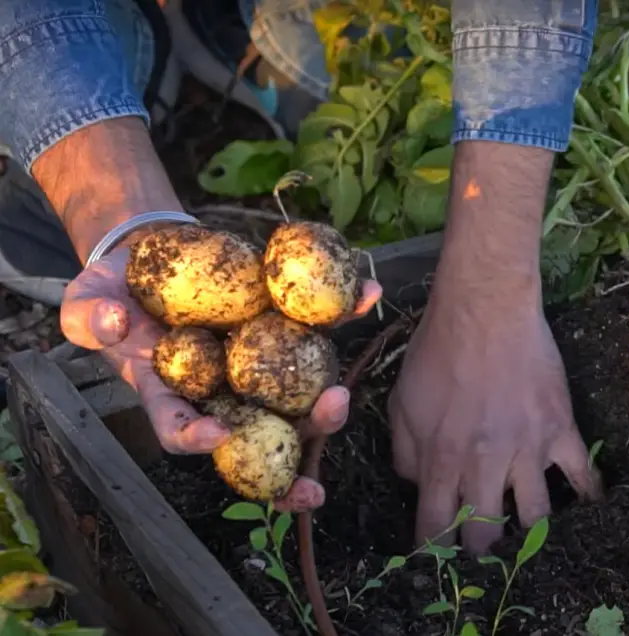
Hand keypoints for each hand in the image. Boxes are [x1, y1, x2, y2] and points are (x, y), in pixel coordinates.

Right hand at [60, 243, 382, 511]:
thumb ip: (88, 317)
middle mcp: (222, 387)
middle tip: (312, 431)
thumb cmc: (113, 294)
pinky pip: (318, 324)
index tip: (214, 432)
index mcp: (173, 394)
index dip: (198, 438)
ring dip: (327, 403)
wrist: (148, 257)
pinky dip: (346, 312)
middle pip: (261, 430)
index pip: (183, 428)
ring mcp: (257, 360)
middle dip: (293, 440)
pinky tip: (370, 296)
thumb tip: (115, 323)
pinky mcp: (280, 324)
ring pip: (299, 393)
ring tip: (343, 396)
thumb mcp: (86, 304)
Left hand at [389, 284, 602, 553]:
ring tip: (527, 532)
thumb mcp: (401, 402)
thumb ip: (406, 452)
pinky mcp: (560, 428)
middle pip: (486, 534)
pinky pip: (583, 473)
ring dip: (530, 531)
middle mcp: (485, 463)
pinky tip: (591, 508)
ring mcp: (528, 448)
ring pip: (535, 517)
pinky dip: (589, 496)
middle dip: (482, 553)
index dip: (434, 552)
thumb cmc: (437, 351)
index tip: (437, 562)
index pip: (435, 526)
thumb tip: (418, 485)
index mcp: (442, 458)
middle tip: (483, 552)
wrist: (486, 308)